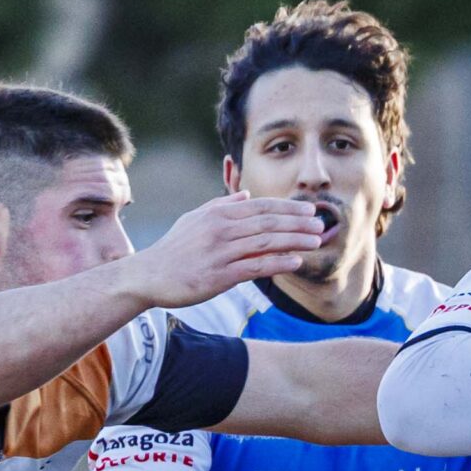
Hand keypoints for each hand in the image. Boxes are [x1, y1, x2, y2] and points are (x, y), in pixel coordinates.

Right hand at [124, 193, 324, 308]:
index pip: (259, 207)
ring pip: (265, 242)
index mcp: (217, 214)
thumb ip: (221, 205)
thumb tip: (246, 195)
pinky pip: (255, 267)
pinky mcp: (219, 275)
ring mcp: (221, 252)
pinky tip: (296, 261)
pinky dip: (278, 263)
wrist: (150, 276)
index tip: (307, 210)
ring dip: (294, 240)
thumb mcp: (194, 220)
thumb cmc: (174, 249)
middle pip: (267, 222)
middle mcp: (221, 229)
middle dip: (297, 222)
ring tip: (316, 241)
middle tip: (320, 223)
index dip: (286, 208)